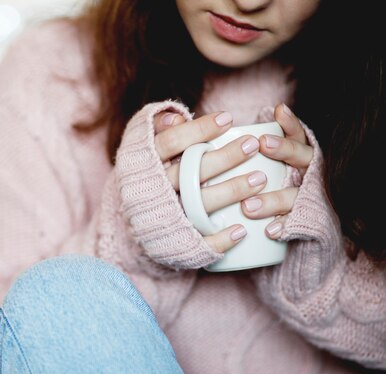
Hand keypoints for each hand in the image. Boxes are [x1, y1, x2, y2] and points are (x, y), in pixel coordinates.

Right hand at [153, 110, 266, 253]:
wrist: (127, 224)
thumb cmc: (147, 176)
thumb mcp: (142, 150)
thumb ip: (157, 129)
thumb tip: (177, 116)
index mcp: (143, 163)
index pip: (170, 142)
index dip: (198, 130)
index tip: (228, 119)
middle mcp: (152, 190)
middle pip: (189, 172)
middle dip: (224, 158)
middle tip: (252, 145)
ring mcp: (163, 216)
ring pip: (198, 204)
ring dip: (231, 191)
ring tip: (260, 179)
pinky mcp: (173, 242)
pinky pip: (198, 242)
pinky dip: (219, 238)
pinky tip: (241, 231)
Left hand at [240, 103, 313, 239]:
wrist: (305, 228)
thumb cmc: (271, 189)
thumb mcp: (264, 167)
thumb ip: (239, 149)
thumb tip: (187, 122)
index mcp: (298, 157)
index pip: (297, 135)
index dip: (290, 123)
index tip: (277, 111)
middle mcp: (308, 174)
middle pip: (302, 157)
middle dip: (284, 149)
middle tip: (263, 143)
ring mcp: (310, 198)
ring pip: (295, 194)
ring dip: (273, 199)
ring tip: (248, 205)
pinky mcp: (308, 221)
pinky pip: (297, 223)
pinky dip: (284, 226)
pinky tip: (270, 230)